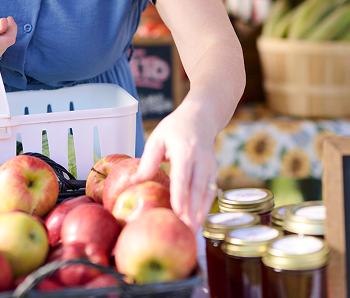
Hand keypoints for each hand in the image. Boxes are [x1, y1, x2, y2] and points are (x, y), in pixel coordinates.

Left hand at [131, 103, 217, 232]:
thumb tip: (135, 182)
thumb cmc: (176, 127)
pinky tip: (197, 220)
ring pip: (207, 194)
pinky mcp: (214, 172)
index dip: (180, 196)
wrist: (201, 117)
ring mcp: (210, 167)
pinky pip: (210, 192)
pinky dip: (205, 207)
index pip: (183, 177)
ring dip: (200, 213)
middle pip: (197, 190)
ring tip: (192, 232)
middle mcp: (201, 160)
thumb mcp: (157, 138)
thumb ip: (148, 161)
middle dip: (192, 212)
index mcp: (185, 150)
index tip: (177, 213)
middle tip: (185, 231)